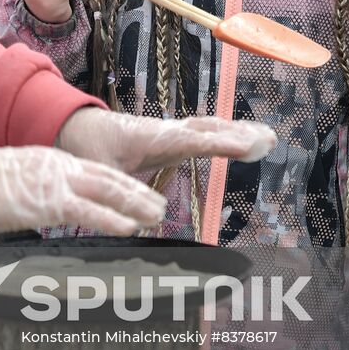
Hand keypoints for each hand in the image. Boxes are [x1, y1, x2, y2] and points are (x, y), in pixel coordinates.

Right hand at [0, 146, 166, 234]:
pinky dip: (113, 219)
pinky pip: (90, 211)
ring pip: (108, 191)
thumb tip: (33, 207)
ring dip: (135, 204)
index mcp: (51, 161)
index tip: (137, 192)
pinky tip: (131, 228)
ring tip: (157, 216)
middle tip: (159, 205)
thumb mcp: (12, 182)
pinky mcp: (51, 202)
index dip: (120, 182)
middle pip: (108, 177)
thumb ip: (31, 192)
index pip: (93, 171)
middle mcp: (60, 167)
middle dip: (136, 191)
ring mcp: (57, 183)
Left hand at [56, 108, 276, 174]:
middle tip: (269, 141)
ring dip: (238, 132)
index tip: (247, 146)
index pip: (191, 141)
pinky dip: (227, 135)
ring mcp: (171, 132)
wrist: (79, 126)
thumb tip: (138, 223)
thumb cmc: (89, 148)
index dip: (220, 144)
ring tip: (269, 138)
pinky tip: (246, 139)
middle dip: (238, 135)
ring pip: (209, 129)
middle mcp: (165, 132)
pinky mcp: (173, 137)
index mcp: (151, 138)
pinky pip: (205, 134)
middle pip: (207, 130)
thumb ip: (116, 196)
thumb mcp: (98, 173)